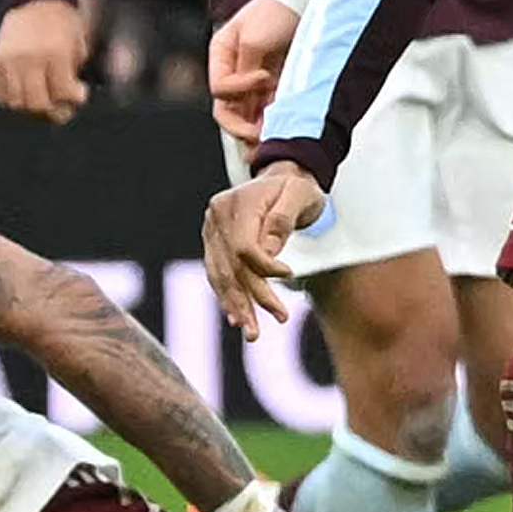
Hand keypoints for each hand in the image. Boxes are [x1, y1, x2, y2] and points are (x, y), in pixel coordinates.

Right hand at [0, 0, 90, 121]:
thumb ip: (74, 72)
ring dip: (31, 106)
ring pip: (17, 102)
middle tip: (60, 106)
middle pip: (38, 103)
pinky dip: (13, 98)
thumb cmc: (62, 20)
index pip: (63, 92)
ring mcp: (10, 61)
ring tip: (42, 99)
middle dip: (52, 109)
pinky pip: (1, 93)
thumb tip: (70, 100)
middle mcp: (30, 59)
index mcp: (55, 53)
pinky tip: (25, 93)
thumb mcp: (78, 43)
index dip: (74, 98)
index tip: (78, 95)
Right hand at [202, 164, 326, 327]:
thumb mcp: (300, 195)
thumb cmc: (296, 188)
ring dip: (237, 306)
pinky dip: (227, 297)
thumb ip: (283, 219)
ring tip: (253, 332)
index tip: (290, 275)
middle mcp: (217, 215)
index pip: (244, 246)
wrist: (282, 179)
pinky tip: (236, 318)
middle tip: (279, 319)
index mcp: (237, 202)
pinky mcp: (214, 243)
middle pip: (232, 266)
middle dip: (254, 297)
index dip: (265, 267)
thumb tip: (269, 252)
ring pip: (221, 276)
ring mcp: (211, 230)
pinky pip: (218, 275)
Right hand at [207, 0, 297, 146]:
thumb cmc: (275, 11)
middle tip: (260, 134)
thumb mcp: (254, 38)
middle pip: (226, 110)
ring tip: (274, 134)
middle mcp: (232, 71)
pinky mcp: (271, 87)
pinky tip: (284, 123)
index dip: (240, 88)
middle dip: (241, 125)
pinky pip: (266, 111)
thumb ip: (245, 70)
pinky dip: (273, 120)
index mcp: (220, 55)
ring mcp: (251, 82)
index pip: (219, 88)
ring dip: (259, 127)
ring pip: (246, 116)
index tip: (265, 77)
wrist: (303, 1)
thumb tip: (247, 98)